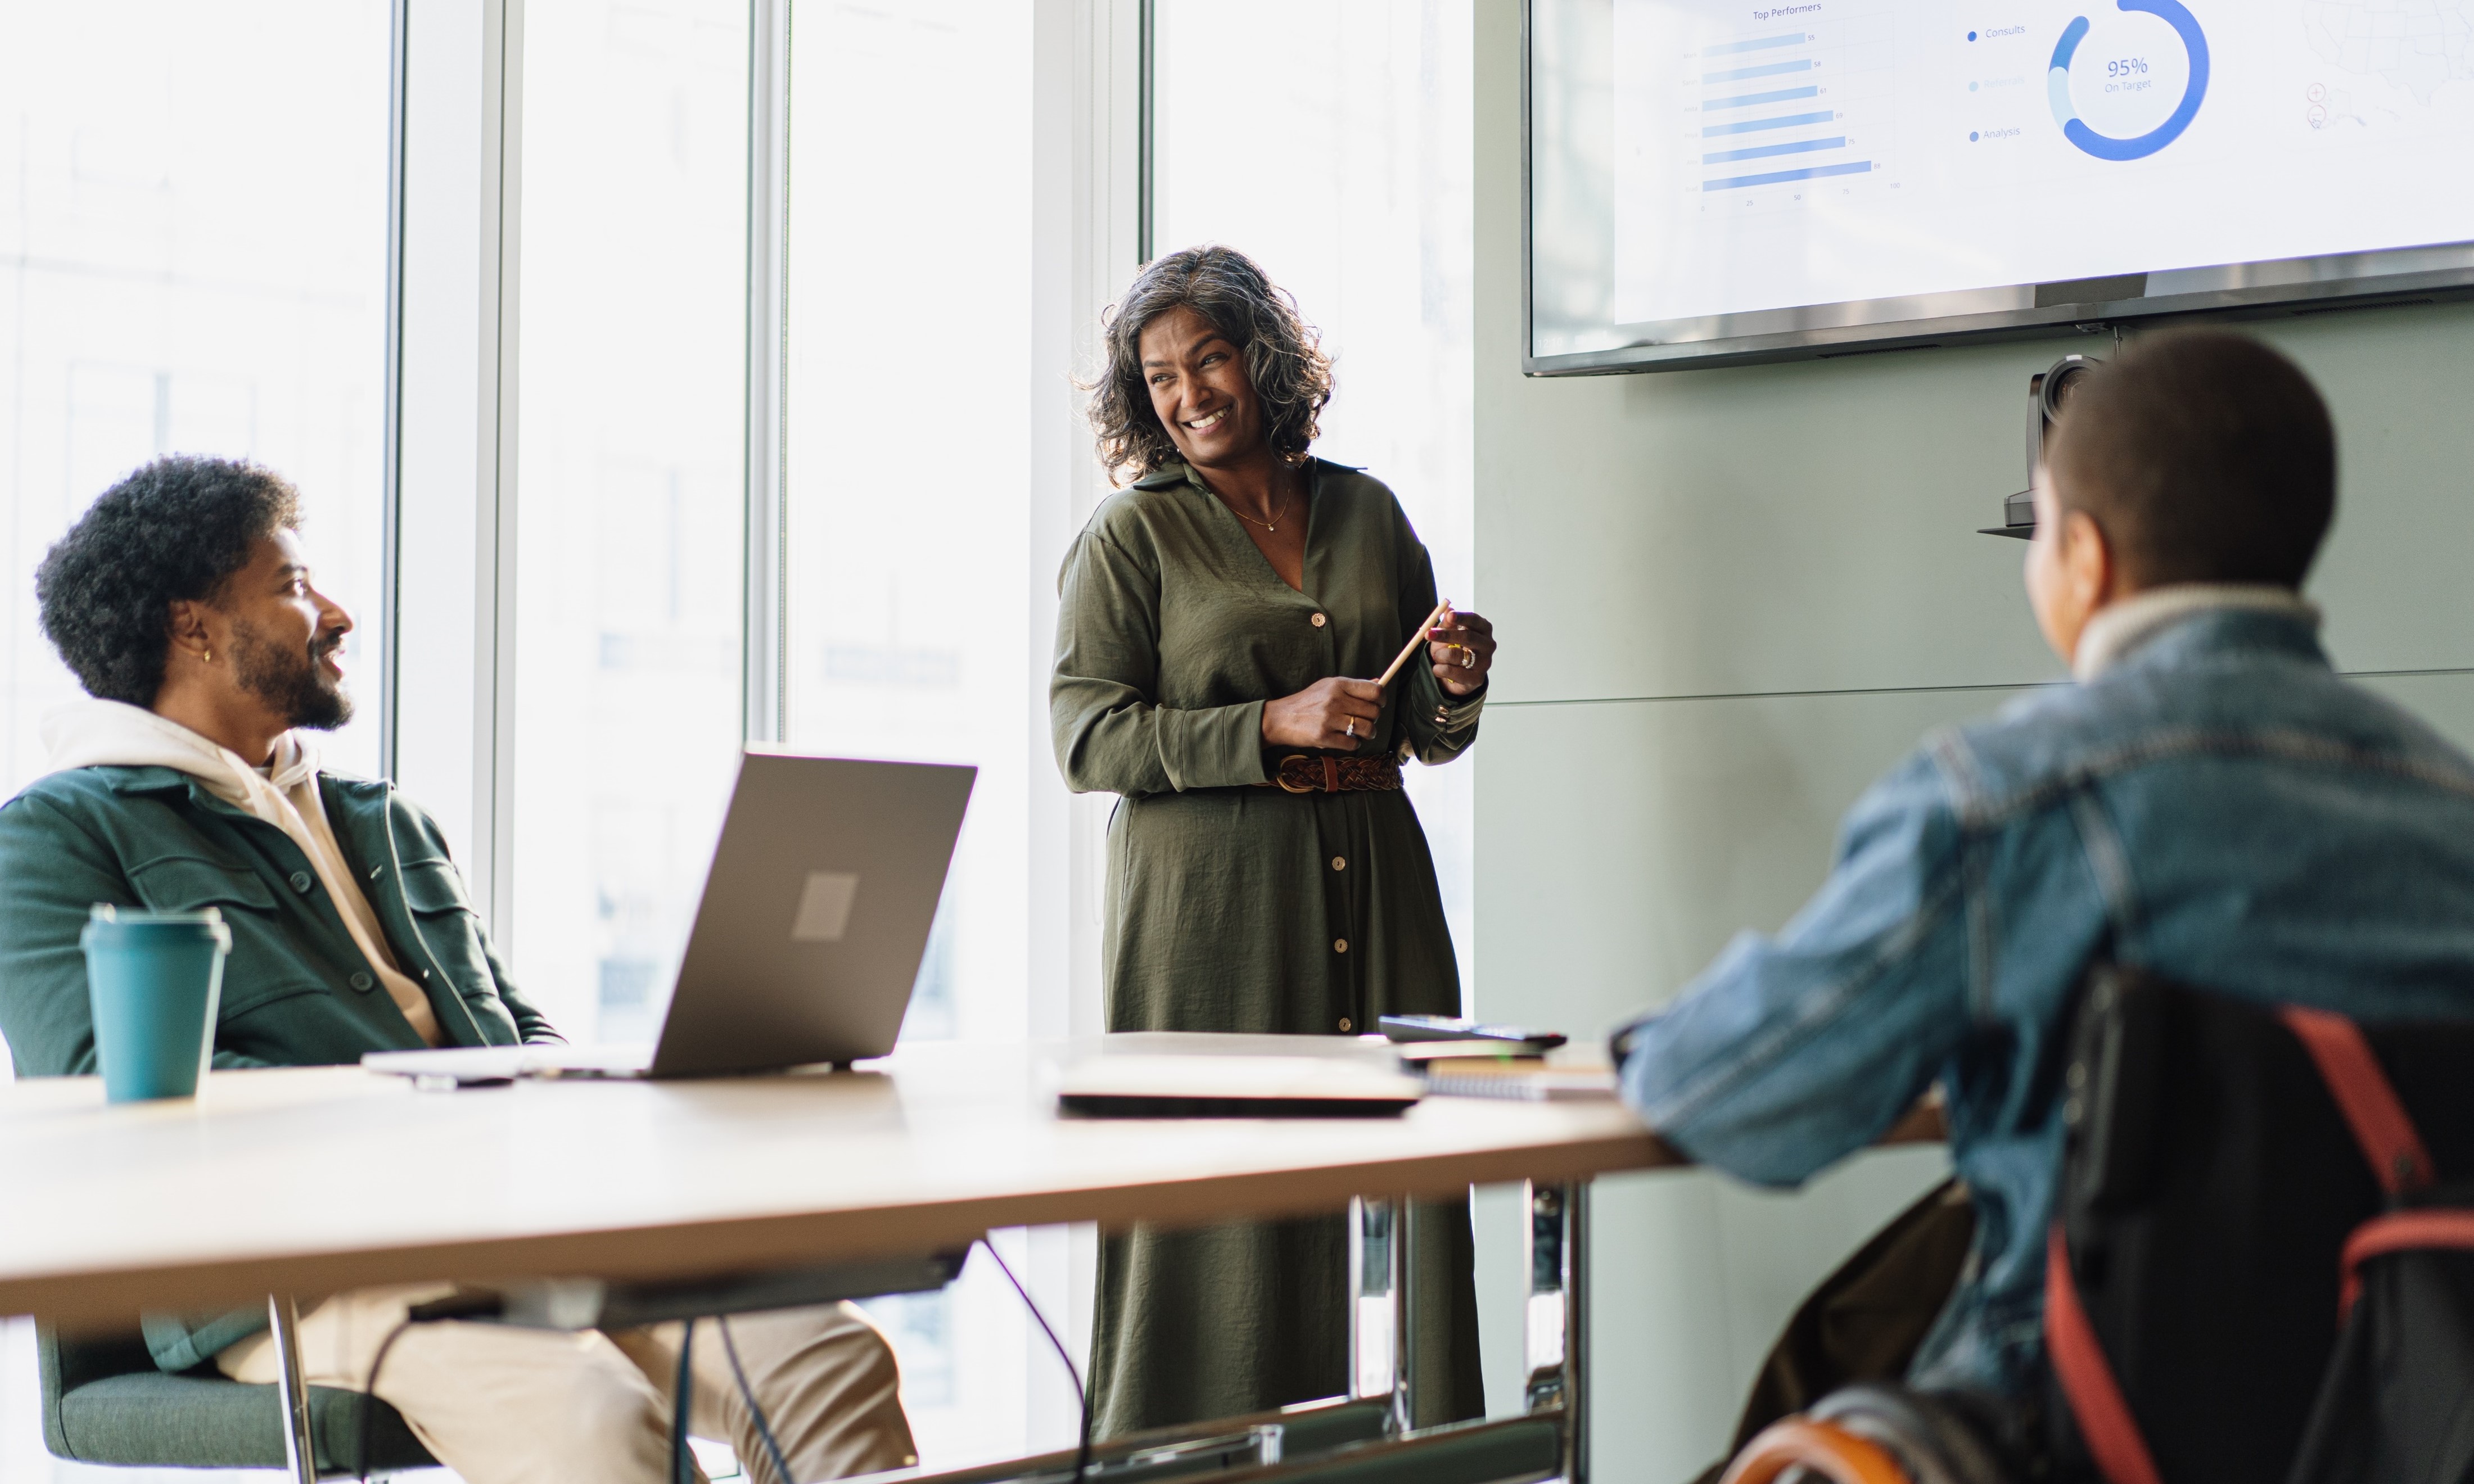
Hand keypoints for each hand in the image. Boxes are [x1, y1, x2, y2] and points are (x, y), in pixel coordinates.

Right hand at [1262, 677, 1382, 749]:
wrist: (1281, 718)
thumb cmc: (1307, 702)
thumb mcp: (1327, 686)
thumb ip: (1353, 686)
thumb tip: (1378, 682)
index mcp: (1338, 684)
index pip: (1374, 691)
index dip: (1381, 699)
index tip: (1379, 704)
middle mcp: (1335, 700)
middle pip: (1373, 711)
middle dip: (1373, 719)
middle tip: (1366, 720)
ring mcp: (1329, 719)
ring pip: (1367, 729)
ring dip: (1368, 733)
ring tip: (1361, 732)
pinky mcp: (1324, 736)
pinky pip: (1352, 743)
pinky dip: (1354, 743)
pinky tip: (1347, 739)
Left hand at [1429, 609, 1494, 695]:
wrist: (1456, 675)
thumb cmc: (1453, 648)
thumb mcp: (1447, 634)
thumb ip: (1448, 623)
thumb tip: (1447, 609)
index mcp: (1483, 629)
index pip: (1475, 620)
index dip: (1461, 617)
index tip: (1448, 615)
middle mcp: (1487, 645)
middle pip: (1468, 637)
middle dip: (1446, 635)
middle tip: (1428, 633)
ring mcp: (1484, 662)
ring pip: (1456, 655)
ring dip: (1439, 655)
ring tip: (1438, 657)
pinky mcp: (1477, 678)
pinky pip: (1452, 672)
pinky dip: (1440, 669)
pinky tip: (1438, 669)